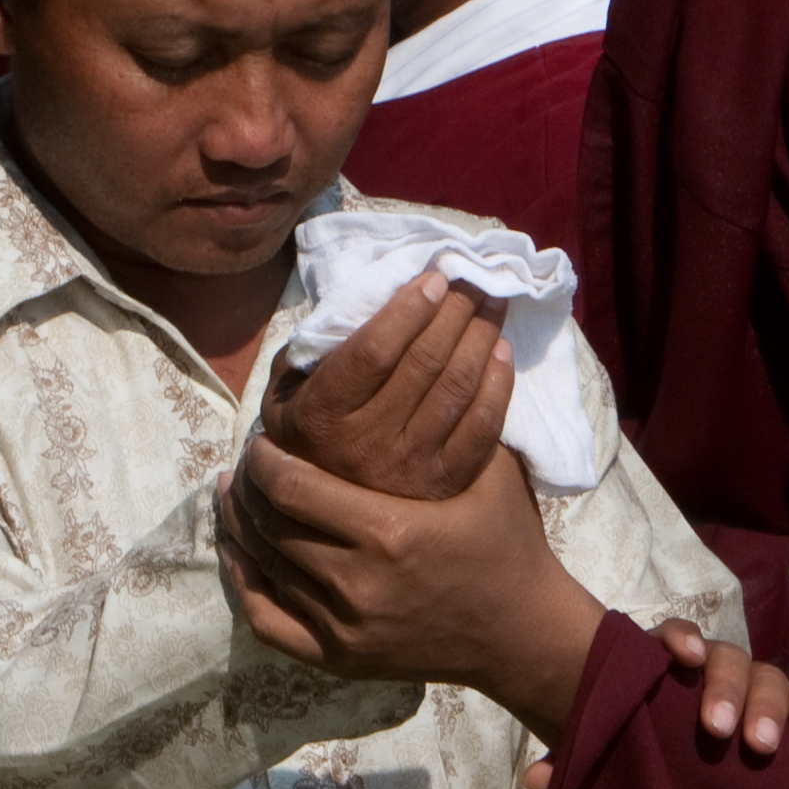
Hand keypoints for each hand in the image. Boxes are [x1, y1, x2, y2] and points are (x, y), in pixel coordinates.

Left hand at [217, 438, 602, 738]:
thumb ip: (456, 409)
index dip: (266, 459)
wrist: (523, 629)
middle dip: (249, 487)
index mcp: (389, 532)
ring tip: (232, 493)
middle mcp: (358, 584)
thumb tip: (445, 323)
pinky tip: (237, 553)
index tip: (263, 438)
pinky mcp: (340, 659)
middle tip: (247, 460)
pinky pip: (267, 621)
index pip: (292, 486)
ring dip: (241, 525)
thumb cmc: (508, 539)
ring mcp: (345, 628)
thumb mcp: (487, 470)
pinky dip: (244, 584)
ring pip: (263, 567)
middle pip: (268, 524)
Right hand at [258, 268, 513, 499]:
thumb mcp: (287, 389)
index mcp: (321, 417)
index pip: (372, 353)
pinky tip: (502, 352)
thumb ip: (312, 349)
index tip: (433, 278)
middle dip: (454, 311)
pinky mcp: (444, 484)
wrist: (321, 511)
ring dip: (481, 337)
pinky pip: (482, 429)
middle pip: (423, 364)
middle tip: (472, 280)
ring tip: (492, 304)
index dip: (408, 310)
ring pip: (456, 390)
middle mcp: (365, 446)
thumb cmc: (306, 431)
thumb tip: (363, 298)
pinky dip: (499, 385)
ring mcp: (408, 469)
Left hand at [521, 618, 788, 788]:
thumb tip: (539, 779)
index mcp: (669, 671)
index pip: (673, 638)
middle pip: (725, 658)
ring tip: (761, 747)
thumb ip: (580, 759)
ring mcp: (754, 690)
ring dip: (768, 706)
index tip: (679, 656)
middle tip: (717, 731)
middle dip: (724, 688)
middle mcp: (714, 671)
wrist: (692, 774)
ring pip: (768, 677)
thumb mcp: (612, 757)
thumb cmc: (648, 754)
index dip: (678, 639)